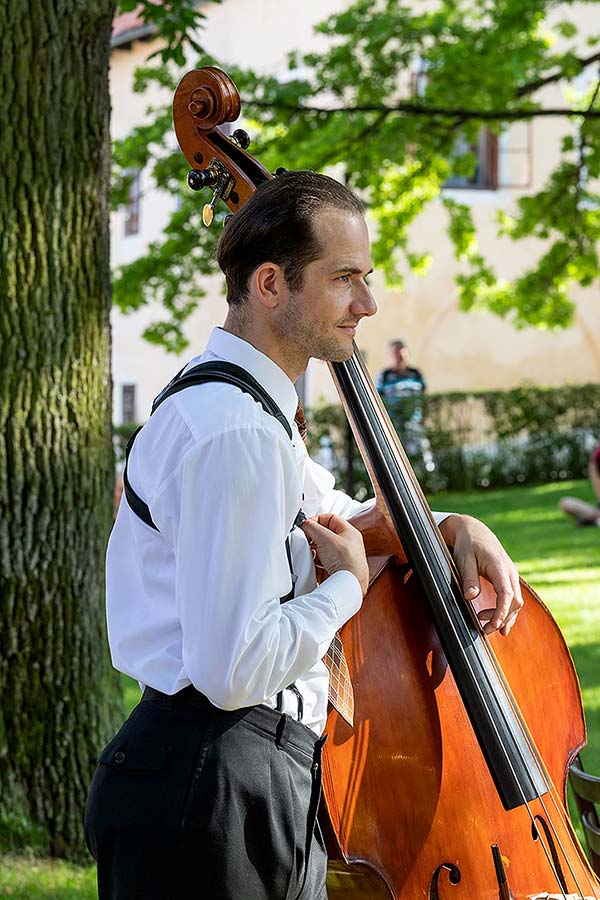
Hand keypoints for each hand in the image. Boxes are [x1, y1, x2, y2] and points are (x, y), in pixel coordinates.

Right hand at [301, 513, 368, 596]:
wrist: (348, 586)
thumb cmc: (347, 562)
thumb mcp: (326, 538)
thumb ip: (313, 528)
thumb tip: (305, 524)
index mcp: (349, 533)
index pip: (330, 519)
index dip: (317, 520)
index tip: (306, 526)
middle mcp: (346, 546)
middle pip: (323, 536)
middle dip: (312, 539)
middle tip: (306, 540)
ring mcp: (339, 560)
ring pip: (320, 551)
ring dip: (312, 553)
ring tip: (309, 554)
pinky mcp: (332, 572)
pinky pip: (318, 565)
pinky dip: (312, 565)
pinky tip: (311, 566)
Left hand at [438, 514, 522, 636]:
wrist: (474, 531)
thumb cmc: (468, 545)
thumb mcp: (464, 559)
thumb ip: (469, 578)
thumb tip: (470, 596)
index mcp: (500, 566)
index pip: (507, 593)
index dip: (502, 611)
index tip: (493, 625)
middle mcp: (510, 572)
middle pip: (515, 601)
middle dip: (502, 618)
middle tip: (484, 630)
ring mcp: (511, 576)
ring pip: (516, 602)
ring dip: (504, 617)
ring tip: (487, 628)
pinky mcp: (508, 579)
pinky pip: (513, 598)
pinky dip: (508, 612)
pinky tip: (500, 625)